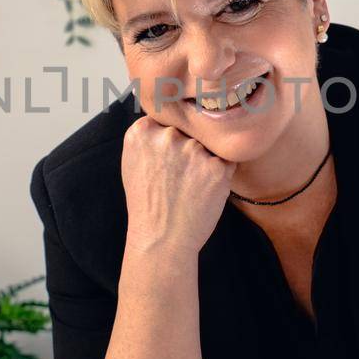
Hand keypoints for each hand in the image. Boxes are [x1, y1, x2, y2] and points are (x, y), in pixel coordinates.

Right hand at [121, 115, 235, 256]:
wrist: (162, 239)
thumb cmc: (146, 205)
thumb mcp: (133, 163)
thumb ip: (148, 137)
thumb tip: (167, 121)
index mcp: (141, 131)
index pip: (166, 119)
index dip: (171, 140)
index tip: (167, 158)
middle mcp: (167, 135)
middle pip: (188, 130)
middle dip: (188, 149)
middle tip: (179, 177)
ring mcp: (193, 149)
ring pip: (207, 145)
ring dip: (204, 161)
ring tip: (190, 187)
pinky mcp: (216, 166)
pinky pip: (226, 161)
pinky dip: (220, 174)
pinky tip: (204, 190)